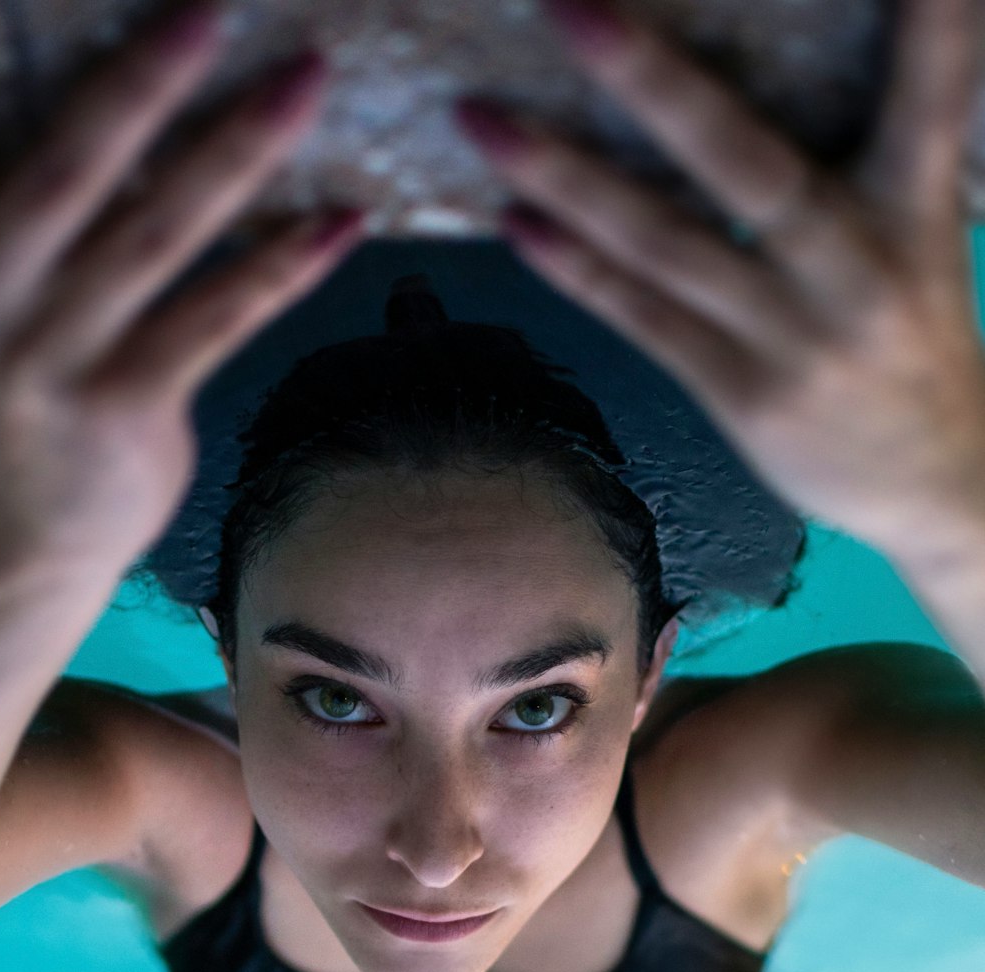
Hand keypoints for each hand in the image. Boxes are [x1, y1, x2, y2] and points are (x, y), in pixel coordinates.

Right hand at [0, 0, 362, 565]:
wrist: (36, 525)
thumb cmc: (22, 372)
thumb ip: (16, 202)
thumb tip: (123, 88)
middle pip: (66, 175)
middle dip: (142, 84)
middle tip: (211, 7)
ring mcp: (51, 365)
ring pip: (158, 237)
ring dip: (239, 151)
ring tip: (305, 81)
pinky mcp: (126, 409)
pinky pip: (219, 318)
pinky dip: (284, 264)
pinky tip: (343, 220)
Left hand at [458, 0, 984, 561]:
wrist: (935, 479)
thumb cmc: (913, 333)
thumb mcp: (922, 234)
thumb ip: (875, 156)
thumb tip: (764, 81)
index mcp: (916, 210)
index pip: (926, 97)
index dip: (921, 26)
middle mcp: (856, 270)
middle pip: (744, 165)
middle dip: (653, 82)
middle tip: (569, 8)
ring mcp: (793, 340)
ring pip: (664, 245)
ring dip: (564, 177)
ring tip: (481, 119)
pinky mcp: (744, 396)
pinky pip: (645, 320)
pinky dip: (577, 269)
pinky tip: (515, 220)